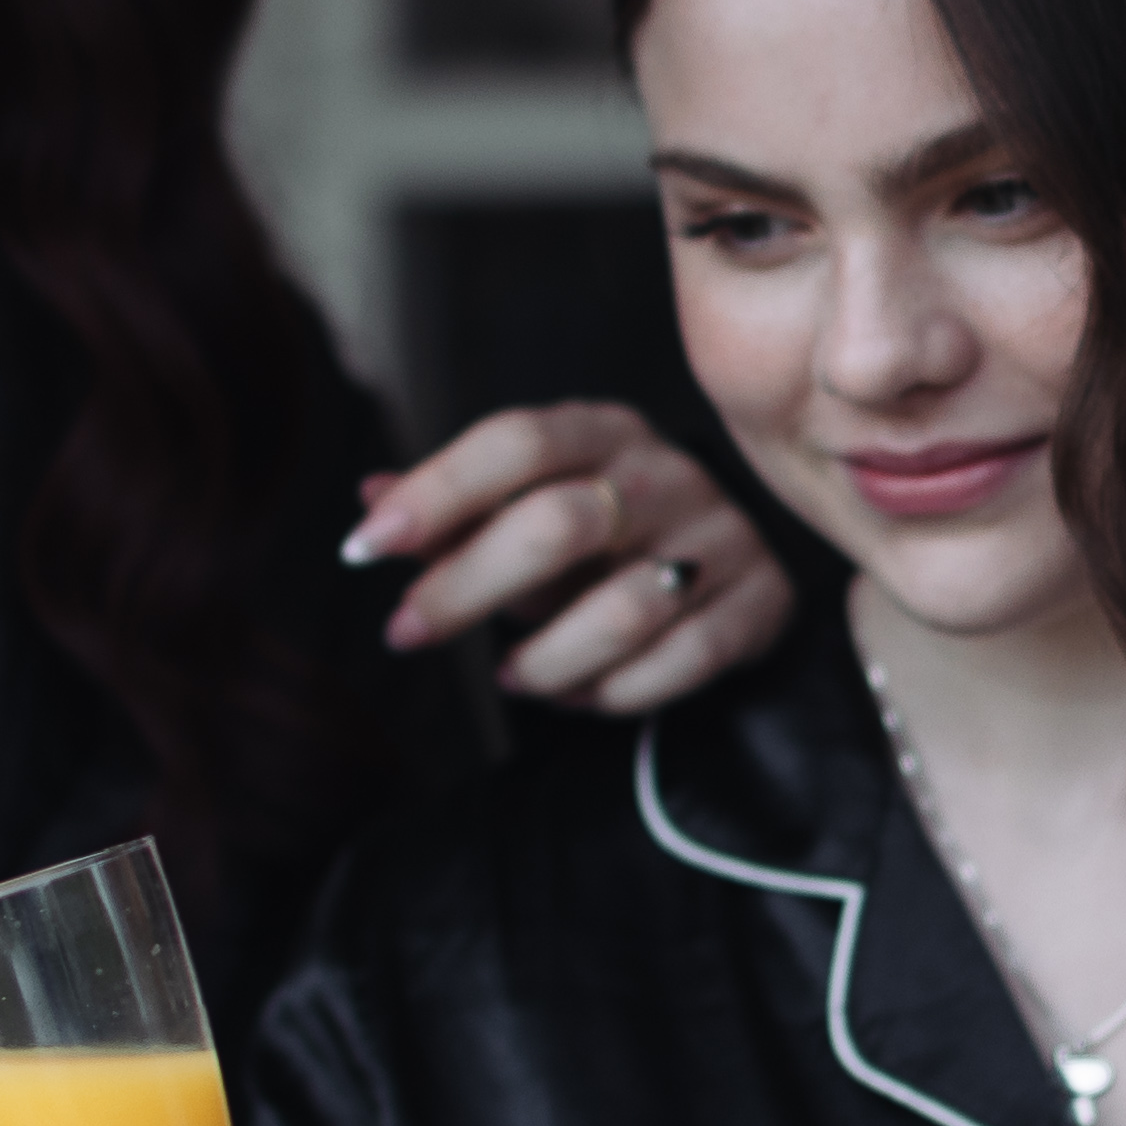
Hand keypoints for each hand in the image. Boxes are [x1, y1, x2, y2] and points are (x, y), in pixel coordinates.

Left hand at [345, 401, 793, 709]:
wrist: (731, 551)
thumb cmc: (603, 530)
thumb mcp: (530, 502)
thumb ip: (456, 507)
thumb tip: (370, 497)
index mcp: (602, 431)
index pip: (515, 442)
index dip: (436, 492)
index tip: (366, 547)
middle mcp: (666, 474)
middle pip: (559, 525)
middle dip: (468, 589)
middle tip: (408, 631)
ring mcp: (720, 537)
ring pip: (623, 612)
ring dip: (545, 659)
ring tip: (510, 675)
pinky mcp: (759, 600)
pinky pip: (680, 663)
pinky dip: (611, 694)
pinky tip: (573, 693)